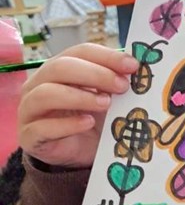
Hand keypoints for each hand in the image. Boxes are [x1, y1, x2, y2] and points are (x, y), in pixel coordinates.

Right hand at [18, 44, 138, 168]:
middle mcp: (38, 84)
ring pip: (45, 94)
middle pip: (60, 67)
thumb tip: (135, 69)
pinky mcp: (29, 136)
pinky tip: (87, 123)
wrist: (80, 152)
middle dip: (95, 74)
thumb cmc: (93, 118)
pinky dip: (67, 124)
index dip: (107, 57)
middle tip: (122, 86)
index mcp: (58, 68)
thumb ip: (116, 82)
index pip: (79, 52)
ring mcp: (29, 110)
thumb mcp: (108, 97)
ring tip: (105, 103)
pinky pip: (41, 128)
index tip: (133, 66)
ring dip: (79, 96)